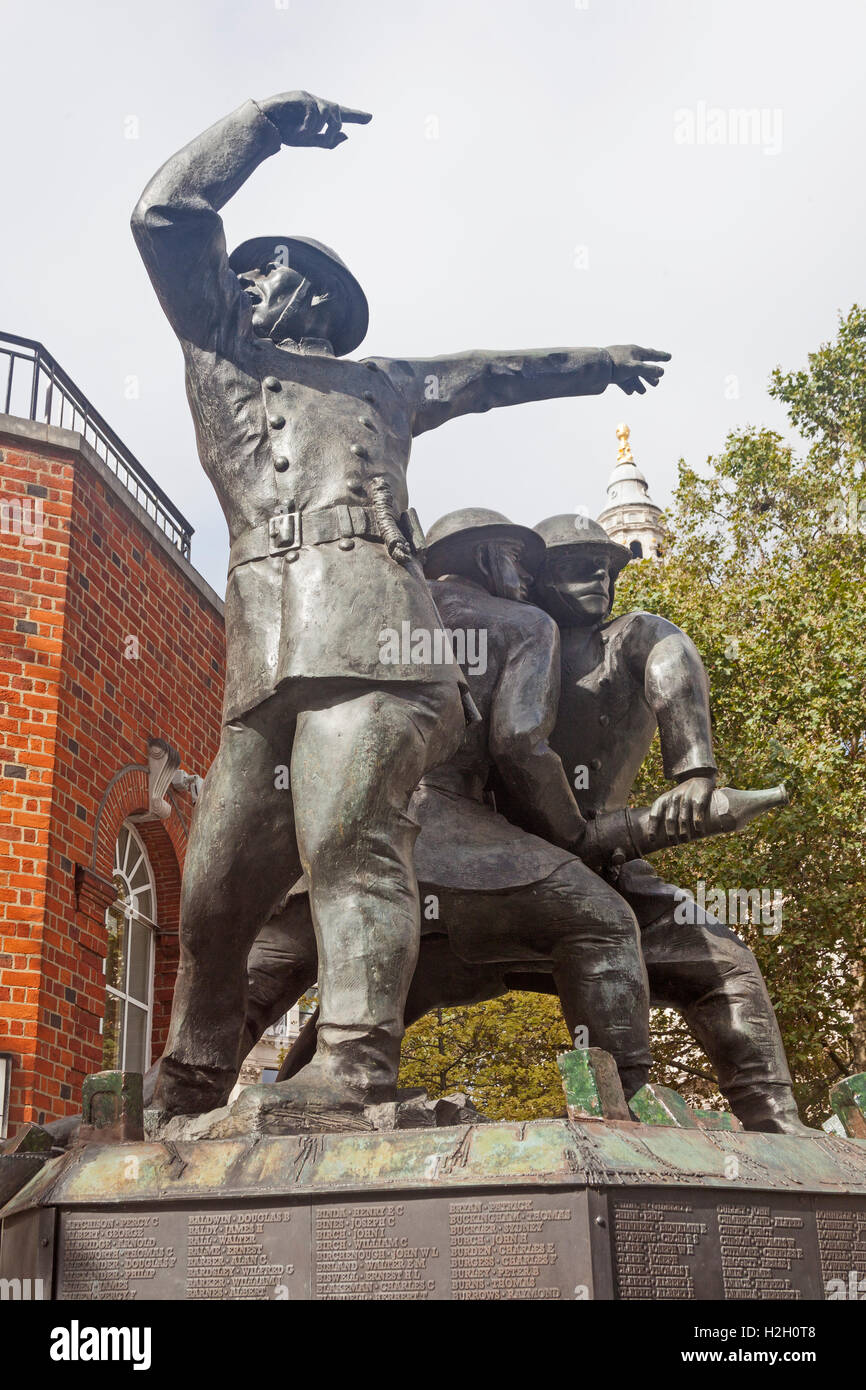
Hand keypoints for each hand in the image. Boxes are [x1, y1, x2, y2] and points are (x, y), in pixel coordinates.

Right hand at [257, 91, 371, 149]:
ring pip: (328, 113)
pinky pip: (314, 113)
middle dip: (334, 129)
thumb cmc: (284, 132)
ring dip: (319, 130)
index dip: (356, 115)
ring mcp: (309, 98)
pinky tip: (298, 132)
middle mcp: (316, 103)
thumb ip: (326, 140)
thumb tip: (346, 136)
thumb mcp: (308, 140)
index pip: (341, 113)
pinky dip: (308, 127)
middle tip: (326, 139)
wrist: (265, 126)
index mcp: (319, 114)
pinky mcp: (301, 96)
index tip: (370, 118)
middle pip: (338, 114)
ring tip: (304, 136)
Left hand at [606, 345, 670, 395]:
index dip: (661, 356)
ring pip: (633, 375)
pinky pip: (622, 379)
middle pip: (643, 367)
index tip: (669, 357)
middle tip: (656, 383)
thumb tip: (662, 372)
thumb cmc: (615, 364)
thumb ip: (648, 370)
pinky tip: (630, 392)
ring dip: (638, 383)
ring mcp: (621, 365)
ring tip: (642, 392)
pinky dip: (627, 386)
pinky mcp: (613, 372)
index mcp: (635, 352)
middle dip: (649, 376)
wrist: (595, 366)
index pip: (652, 354)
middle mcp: (629, 357)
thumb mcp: (634, 367)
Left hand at [649, 776, 715, 840]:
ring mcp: (686, 797)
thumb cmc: (681, 794)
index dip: (652, 828)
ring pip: (683, 820)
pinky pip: (697, 814)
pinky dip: (698, 825)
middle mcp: (673, 798)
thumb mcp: (669, 799)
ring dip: (684, 833)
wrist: (699, 776)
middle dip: (671, 834)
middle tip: (674, 843)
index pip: (654, 815)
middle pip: (670, 820)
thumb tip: (657, 834)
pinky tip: (700, 832)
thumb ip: (664, 812)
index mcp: (663, 799)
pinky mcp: (699, 798)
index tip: (652, 840)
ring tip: (685, 841)